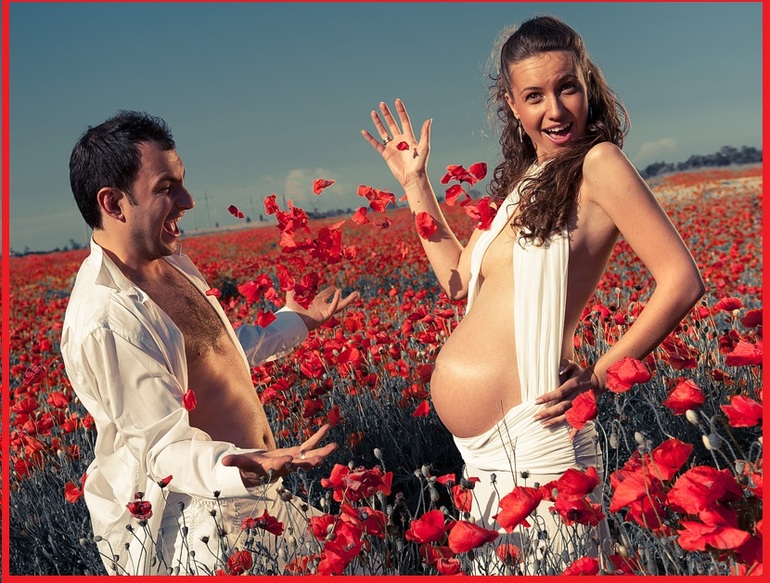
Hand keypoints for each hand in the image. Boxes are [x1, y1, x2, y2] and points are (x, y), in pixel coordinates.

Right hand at [221, 424, 337, 487]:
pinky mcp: (298, 453)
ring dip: (321, 451)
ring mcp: (295, 460)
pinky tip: (327, 428)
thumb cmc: (251, 467)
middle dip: (308, 462)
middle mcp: (286, 467)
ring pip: (309, 456)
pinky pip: (310, 444)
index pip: (277, 467)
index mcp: (272, 469)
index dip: (282, 464)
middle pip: (298, 465)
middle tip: (319, 460)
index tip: (288, 460)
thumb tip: (223, 461)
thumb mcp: (243, 464)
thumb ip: (235, 461)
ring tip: (334, 446)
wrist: (262, 472)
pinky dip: (318, 437)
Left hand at [286, 286, 358, 331]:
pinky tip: (339, 292)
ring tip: (357, 294)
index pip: (325, 296)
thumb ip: (292, 288)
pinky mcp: (325, 316)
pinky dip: (337, 300)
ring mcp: (325, 312)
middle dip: (346, 298)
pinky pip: (333, 308)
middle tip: (356, 293)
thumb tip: (292, 279)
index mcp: (315, 303)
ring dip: (349, 300)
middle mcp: (322, 308)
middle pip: (337, 302)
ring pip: (340, 306)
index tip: (334, 287)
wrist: (292, 321)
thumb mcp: (292, 296)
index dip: (329, 291)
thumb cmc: (291, 310)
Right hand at [361, 98, 431, 188]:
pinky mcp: (386, 154)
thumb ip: (425, 133)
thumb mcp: (424, 147)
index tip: (397, 101)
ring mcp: (392, 147)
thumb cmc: (420, 164)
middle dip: (387, 113)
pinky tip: (364, 131)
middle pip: (392, 123)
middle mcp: (400, 140)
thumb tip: (429, 120)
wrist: (413, 178)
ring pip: (383, 131)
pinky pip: (376, 144)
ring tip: (373, 112)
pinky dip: (370, 138)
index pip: (404, 120)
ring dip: (378, 122)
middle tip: (382, 103)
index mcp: (409, 137)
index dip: (400, 111)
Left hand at [533, 360, 598, 436]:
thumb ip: (566, 364)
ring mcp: (582, 406)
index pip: (559, 392)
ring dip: (556, 421)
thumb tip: (559, 369)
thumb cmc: (582, 373)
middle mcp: (577, 397)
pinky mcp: (586, 411)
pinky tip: (569, 439)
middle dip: (547, 413)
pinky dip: (576, 431)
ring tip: (543, 425)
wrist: (598, 380)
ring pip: (568, 416)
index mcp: (574, 385)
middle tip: (535, 417)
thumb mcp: (574, 365)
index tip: (536, 401)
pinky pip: (581, 422)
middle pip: (561, 407)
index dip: (548, 397)